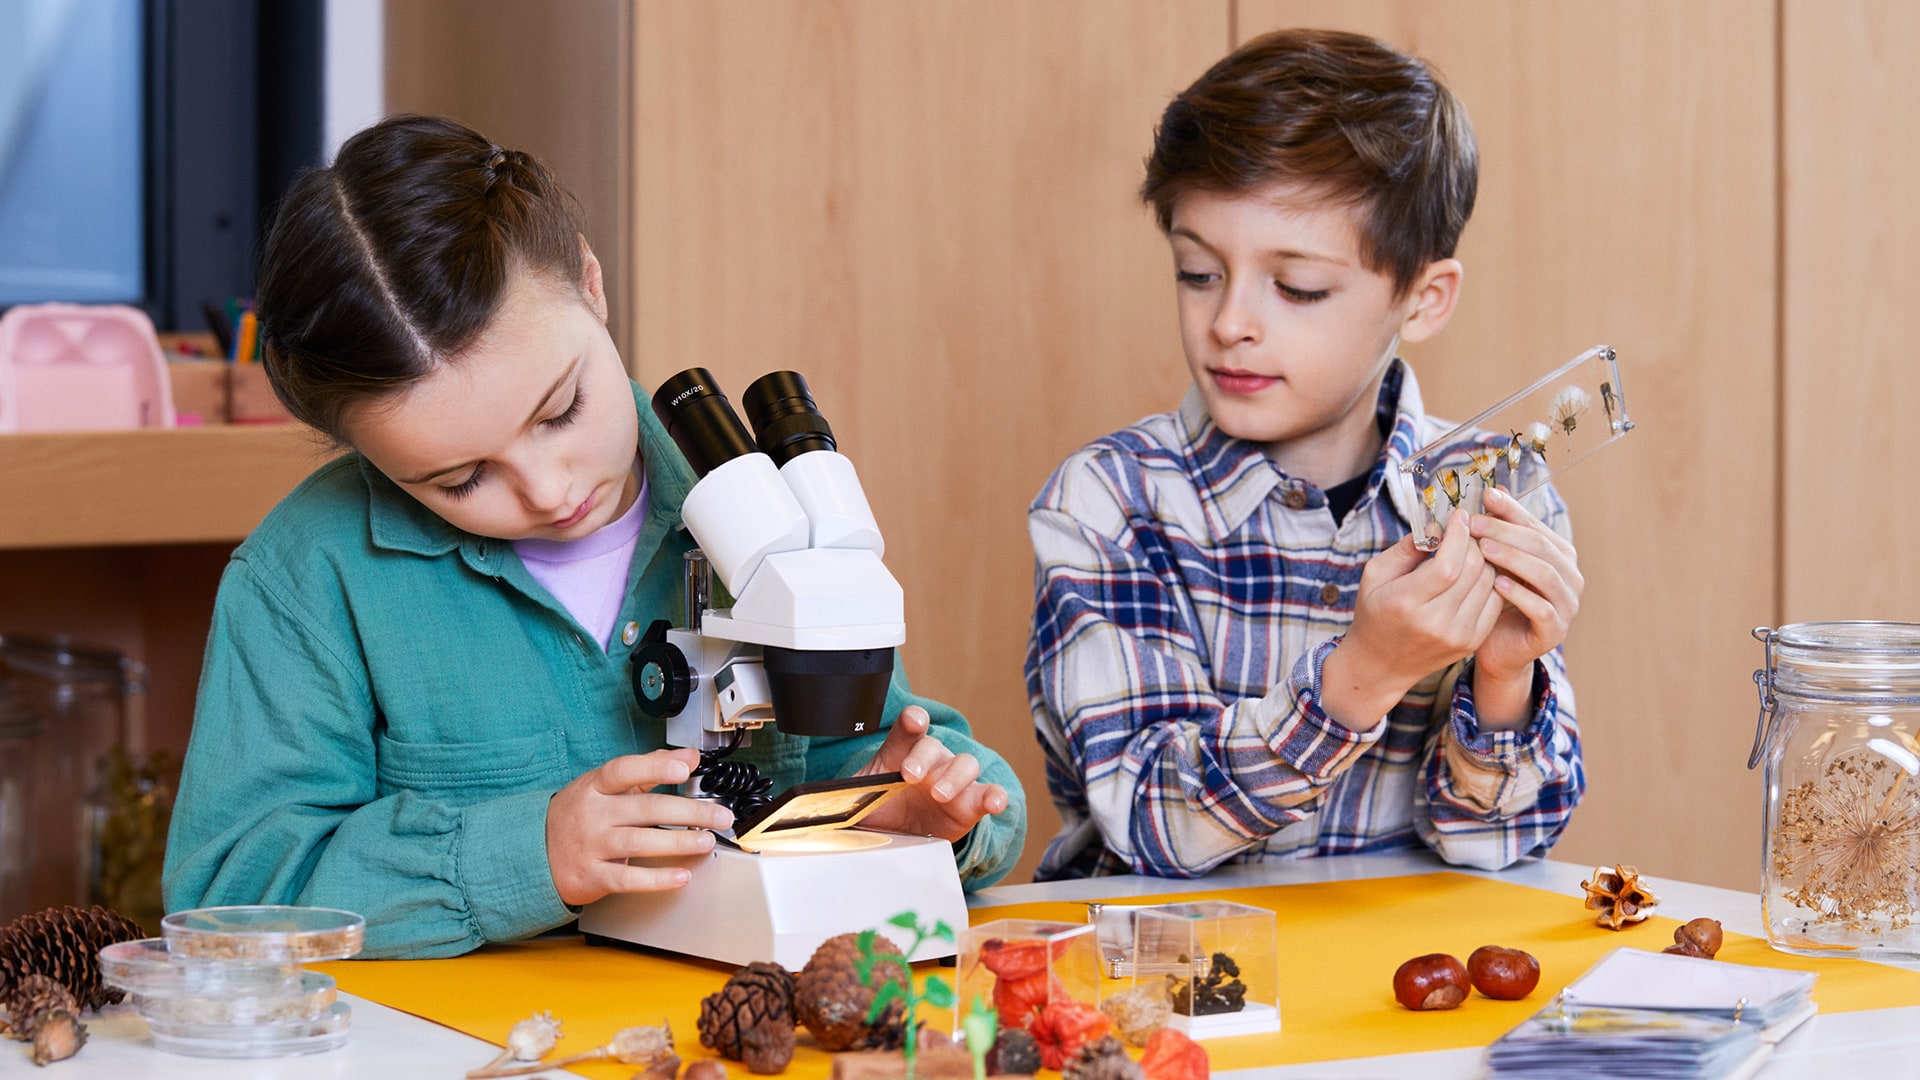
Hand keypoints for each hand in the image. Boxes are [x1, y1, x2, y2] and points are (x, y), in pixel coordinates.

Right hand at [545, 748, 734, 906]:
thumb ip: (649, 768)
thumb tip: (689, 756)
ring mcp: (591, 845)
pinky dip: (657, 879)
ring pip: (640, 842)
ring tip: (706, 841)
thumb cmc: (578, 815)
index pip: (624, 771)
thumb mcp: (605, 785)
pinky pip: (628, 879)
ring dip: (679, 842)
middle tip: (720, 815)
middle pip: (646, 809)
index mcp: (595, 787)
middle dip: (689, 812)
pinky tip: (681, 876)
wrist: (534, 852)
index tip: (685, 768)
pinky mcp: (593, 876)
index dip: (655, 768)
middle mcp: (593, 814)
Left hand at [852, 706, 1009, 842]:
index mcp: (900, 753)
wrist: (897, 838)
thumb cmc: (879, 809)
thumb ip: (841, 797)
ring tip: (940, 794)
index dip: (912, 722)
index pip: (907, 729)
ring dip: (954, 776)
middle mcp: (930, 761)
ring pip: (965, 764)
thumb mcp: (857, 800)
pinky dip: (994, 796)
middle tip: (911, 775)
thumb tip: (805, 808)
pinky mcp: (970, 805)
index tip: (913, 721)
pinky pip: (987, 794)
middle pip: (935, 746)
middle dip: (924, 758)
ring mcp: (952, 781)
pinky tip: (993, 802)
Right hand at [1322, 511, 1504, 724]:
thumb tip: (1438, 525)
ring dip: (1485, 559)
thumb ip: (1406, 548)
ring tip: (1471, 548)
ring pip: (1489, 583)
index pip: (1448, 564)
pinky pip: (1495, 601)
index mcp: (1406, 603)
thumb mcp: (1375, 575)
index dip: (1459, 535)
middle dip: (1474, 542)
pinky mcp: (1472, 642)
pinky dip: (1491, 581)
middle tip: (1466, 529)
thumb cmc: (1374, 613)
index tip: (1459, 515)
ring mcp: (1458, 635)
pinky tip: (1477, 571)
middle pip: (1473, 571)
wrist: (1381, 665)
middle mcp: (1436, 623)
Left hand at [1467, 487, 1582, 725]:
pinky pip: (1542, 609)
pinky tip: (1496, 585)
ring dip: (1513, 558)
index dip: (1511, 510)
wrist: (1495, 647)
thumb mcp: (1495, 560)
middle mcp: (1570, 576)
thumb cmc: (1494, 599)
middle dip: (1506, 532)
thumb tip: (1492, 490)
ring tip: (1483, 550)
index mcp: (1559, 554)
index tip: (1484, 496)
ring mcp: (1567, 605)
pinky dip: (1520, 595)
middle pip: (1540, 546)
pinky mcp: (1556, 630)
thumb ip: (1499, 530)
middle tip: (1475, 524)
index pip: (1535, 525)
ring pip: (1544, 574)